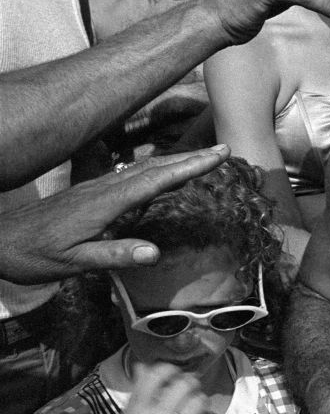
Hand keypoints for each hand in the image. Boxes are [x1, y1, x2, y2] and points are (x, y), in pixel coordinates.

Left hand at [0, 146, 229, 283]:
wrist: (1, 240)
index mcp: (105, 203)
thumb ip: (113, 255)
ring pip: (146, 167)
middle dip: (192, 157)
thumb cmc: (34, 255)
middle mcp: (105, 188)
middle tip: (224, 150)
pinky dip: (160, 169)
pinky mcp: (94, 191)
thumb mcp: (72, 263)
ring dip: (178, 160)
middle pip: (156, 166)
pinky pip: (135, 174)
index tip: (217, 157)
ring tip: (205, 157)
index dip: (188, 167)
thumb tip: (156, 253)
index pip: (156, 180)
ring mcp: (99, 187)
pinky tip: (167, 174)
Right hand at [119, 363, 224, 413]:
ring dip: (201, 403)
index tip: (174, 373)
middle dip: (191, 384)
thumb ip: (138, 394)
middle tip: (190, 389)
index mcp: (137, 410)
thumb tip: (141, 366)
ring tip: (195, 410)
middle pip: (183, 383)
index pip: (155, 375)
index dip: (169, 369)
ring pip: (199, 400)